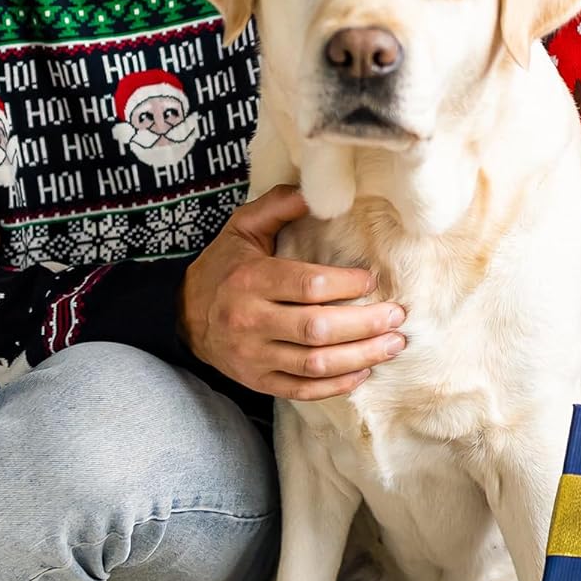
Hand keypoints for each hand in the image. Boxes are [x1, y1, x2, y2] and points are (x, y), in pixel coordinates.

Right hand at [178, 184, 406, 399]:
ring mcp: (253, 356)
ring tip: (393, 344)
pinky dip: (336, 386)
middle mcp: (250, 320)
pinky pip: (302, 390)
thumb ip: (279, 205)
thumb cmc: (224, 265)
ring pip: (315, 364)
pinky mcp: (257, 381)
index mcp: (250, 279)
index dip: (346, 284)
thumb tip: (317, 190)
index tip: (372, 280)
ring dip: (361, 356)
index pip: (308, 285)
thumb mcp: (242, 226)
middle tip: (397, 316)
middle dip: (364, 324)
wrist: (184, 314)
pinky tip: (363, 371)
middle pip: (317, 329)